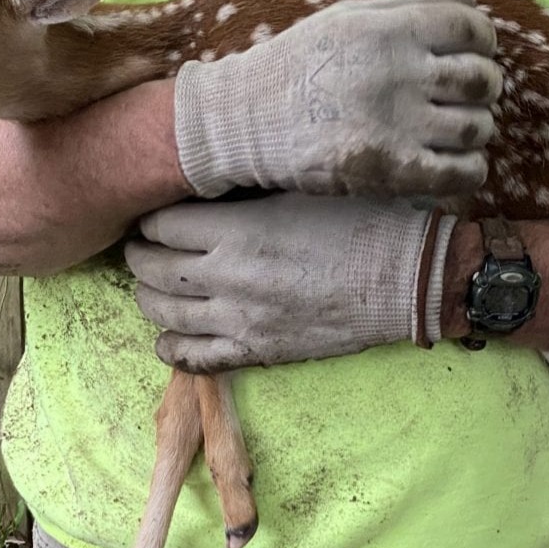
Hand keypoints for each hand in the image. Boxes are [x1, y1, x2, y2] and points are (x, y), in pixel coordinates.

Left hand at [124, 193, 456, 372]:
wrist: (408, 278)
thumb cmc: (363, 221)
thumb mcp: (299, 188)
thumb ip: (245, 194)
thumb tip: (205, 190)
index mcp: (238, 230)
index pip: (161, 224)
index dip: (151, 218)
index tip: (155, 214)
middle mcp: (229, 277)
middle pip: (153, 269)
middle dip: (140, 255)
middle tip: (143, 246)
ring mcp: (241, 320)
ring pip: (165, 314)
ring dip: (148, 298)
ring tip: (151, 285)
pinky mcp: (259, 351)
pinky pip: (195, 358)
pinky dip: (171, 348)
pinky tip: (168, 336)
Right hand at [174, 0, 501, 198]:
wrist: (243, 121)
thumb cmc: (296, 65)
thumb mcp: (346, 17)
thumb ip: (410, 5)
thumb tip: (472, 2)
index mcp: (388, 30)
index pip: (473, 28)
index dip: (482, 42)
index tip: (471, 55)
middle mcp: (395, 73)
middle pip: (481, 80)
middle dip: (481, 89)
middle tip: (461, 98)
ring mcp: (393, 124)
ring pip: (476, 128)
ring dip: (473, 130)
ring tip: (450, 131)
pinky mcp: (388, 170)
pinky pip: (461, 172)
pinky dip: (468, 170)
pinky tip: (450, 164)